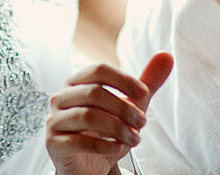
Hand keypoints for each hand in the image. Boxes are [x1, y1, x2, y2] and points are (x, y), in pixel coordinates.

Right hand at [46, 52, 173, 174]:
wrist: (89, 164)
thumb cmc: (107, 130)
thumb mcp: (131, 106)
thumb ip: (147, 82)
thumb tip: (167, 56)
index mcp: (77, 82)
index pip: (99, 70)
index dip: (124, 80)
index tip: (145, 94)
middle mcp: (61, 97)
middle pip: (94, 92)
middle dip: (124, 108)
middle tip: (142, 123)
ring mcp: (54, 120)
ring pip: (86, 116)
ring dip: (117, 128)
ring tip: (134, 139)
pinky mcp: (53, 143)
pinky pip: (77, 141)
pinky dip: (102, 145)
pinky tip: (117, 148)